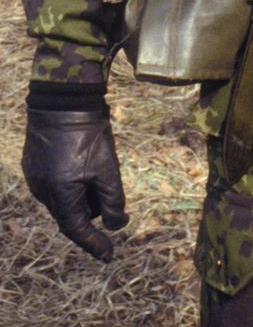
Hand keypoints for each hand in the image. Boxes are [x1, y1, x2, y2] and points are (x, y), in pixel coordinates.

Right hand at [22, 107, 128, 261]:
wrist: (63, 99)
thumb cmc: (88, 134)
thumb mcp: (107, 168)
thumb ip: (114, 201)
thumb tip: (117, 225)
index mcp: (60, 194)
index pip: (77, 230)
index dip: (94, 244)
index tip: (109, 255)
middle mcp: (42, 190)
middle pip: (70, 214)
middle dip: (92, 214)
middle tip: (112, 209)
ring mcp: (35, 176)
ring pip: (62, 199)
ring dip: (81, 198)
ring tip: (99, 178)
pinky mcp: (33, 163)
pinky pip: (53, 184)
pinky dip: (70, 184)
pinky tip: (83, 167)